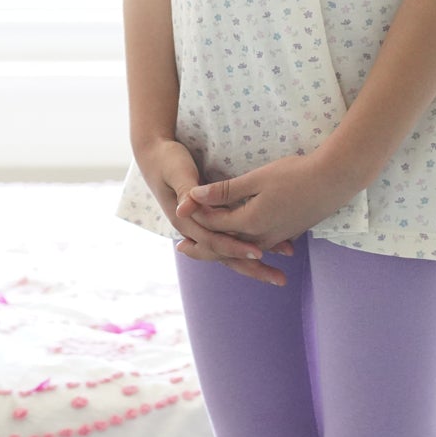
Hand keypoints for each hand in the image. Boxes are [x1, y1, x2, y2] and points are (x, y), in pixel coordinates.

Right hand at [132, 137, 294, 286]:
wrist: (154, 156)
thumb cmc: (167, 161)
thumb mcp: (176, 171)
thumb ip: (186, 190)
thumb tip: (187, 208)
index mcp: (185, 221)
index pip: (213, 241)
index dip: (236, 247)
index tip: (260, 253)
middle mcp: (194, 230)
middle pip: (226, 256)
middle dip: (253, 267)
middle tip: (280, 279)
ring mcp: (203, 228)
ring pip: (231, 252)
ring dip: (255, 263)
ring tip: (281, 275)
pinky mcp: (211, 222)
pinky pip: (233, 241)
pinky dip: (250, 248)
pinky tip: (272, 251)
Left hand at [174, 151, 354, 257]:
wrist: (335, 180)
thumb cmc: (296, 174)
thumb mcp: (258, 179)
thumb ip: (226, 190)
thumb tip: (195, 196)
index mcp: (251, 222)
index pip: (216, 223)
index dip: (197, 217)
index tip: (179, 212)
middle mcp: (262, 236)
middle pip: (225, 245)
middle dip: (203, 246)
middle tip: (181, 248)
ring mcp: (277, 237)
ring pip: (242, 248)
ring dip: (222, 249)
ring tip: (206, 248)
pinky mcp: (288, 233)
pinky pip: (258, 244)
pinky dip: (243, 246)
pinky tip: (242, 244)